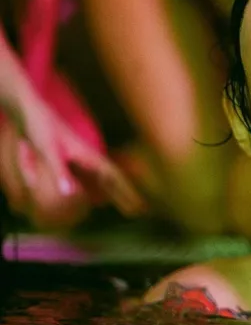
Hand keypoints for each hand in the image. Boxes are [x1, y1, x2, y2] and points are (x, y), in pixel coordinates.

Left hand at [0, 92, 145, 230]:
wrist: (36, 113)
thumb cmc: (43, 130)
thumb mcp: (50, 151)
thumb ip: (60, 172)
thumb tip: (69, 194)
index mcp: (89, 156)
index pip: (114, 176)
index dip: (126, 191)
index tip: (136, 204)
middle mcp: (91, 158)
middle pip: (114, 179)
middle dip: (127, 194)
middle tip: (140, 211)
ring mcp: (84, 159)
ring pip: (105, 179)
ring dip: (117, 193)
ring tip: (128, 207)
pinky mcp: (75, 160)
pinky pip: (94, 179)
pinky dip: (101, 189)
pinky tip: (99, 199)